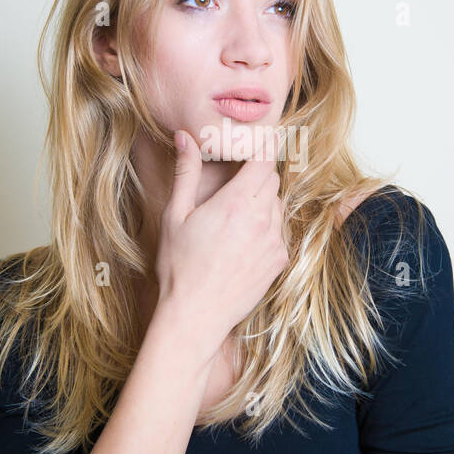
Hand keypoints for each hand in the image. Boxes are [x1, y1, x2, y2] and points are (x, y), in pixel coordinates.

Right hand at [154, 128, 289, 358]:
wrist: (196, 315)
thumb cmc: (179, 267)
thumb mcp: (175, 216)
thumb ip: (184, 173)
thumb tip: (185, 137)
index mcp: (236, 203)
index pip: (263, 160)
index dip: (265, 145)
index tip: (263, 137)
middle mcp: (262, 219)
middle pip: (272, 181)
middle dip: (258, 174)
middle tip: (236, 181)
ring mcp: (274, 242)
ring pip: (277, 206)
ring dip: (262, 201)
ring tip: (234, 217)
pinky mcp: (279, 262)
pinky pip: (279, 232)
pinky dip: (266, 228)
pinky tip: (242, 240)